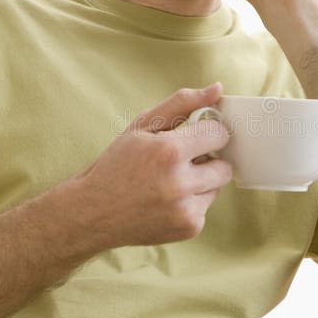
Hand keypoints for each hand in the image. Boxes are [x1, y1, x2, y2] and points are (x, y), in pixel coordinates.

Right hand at [75, 85, 232, 247]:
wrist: (93, 213)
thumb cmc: (117, 163)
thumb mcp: (142, 126)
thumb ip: (182, 103)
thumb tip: (218, 89)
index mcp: (169, 151)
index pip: (219, 133)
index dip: (206, 132)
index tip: (193, 135)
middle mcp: (180, 183)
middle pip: (224, 165)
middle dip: (207, 160)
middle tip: (180, 161)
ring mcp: (186, 210)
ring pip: (217, 186)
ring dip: (200, 181)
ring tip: (169, 182)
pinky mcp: (189, 228)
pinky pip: (206, 207)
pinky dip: (191, 202)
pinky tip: (165, 201)